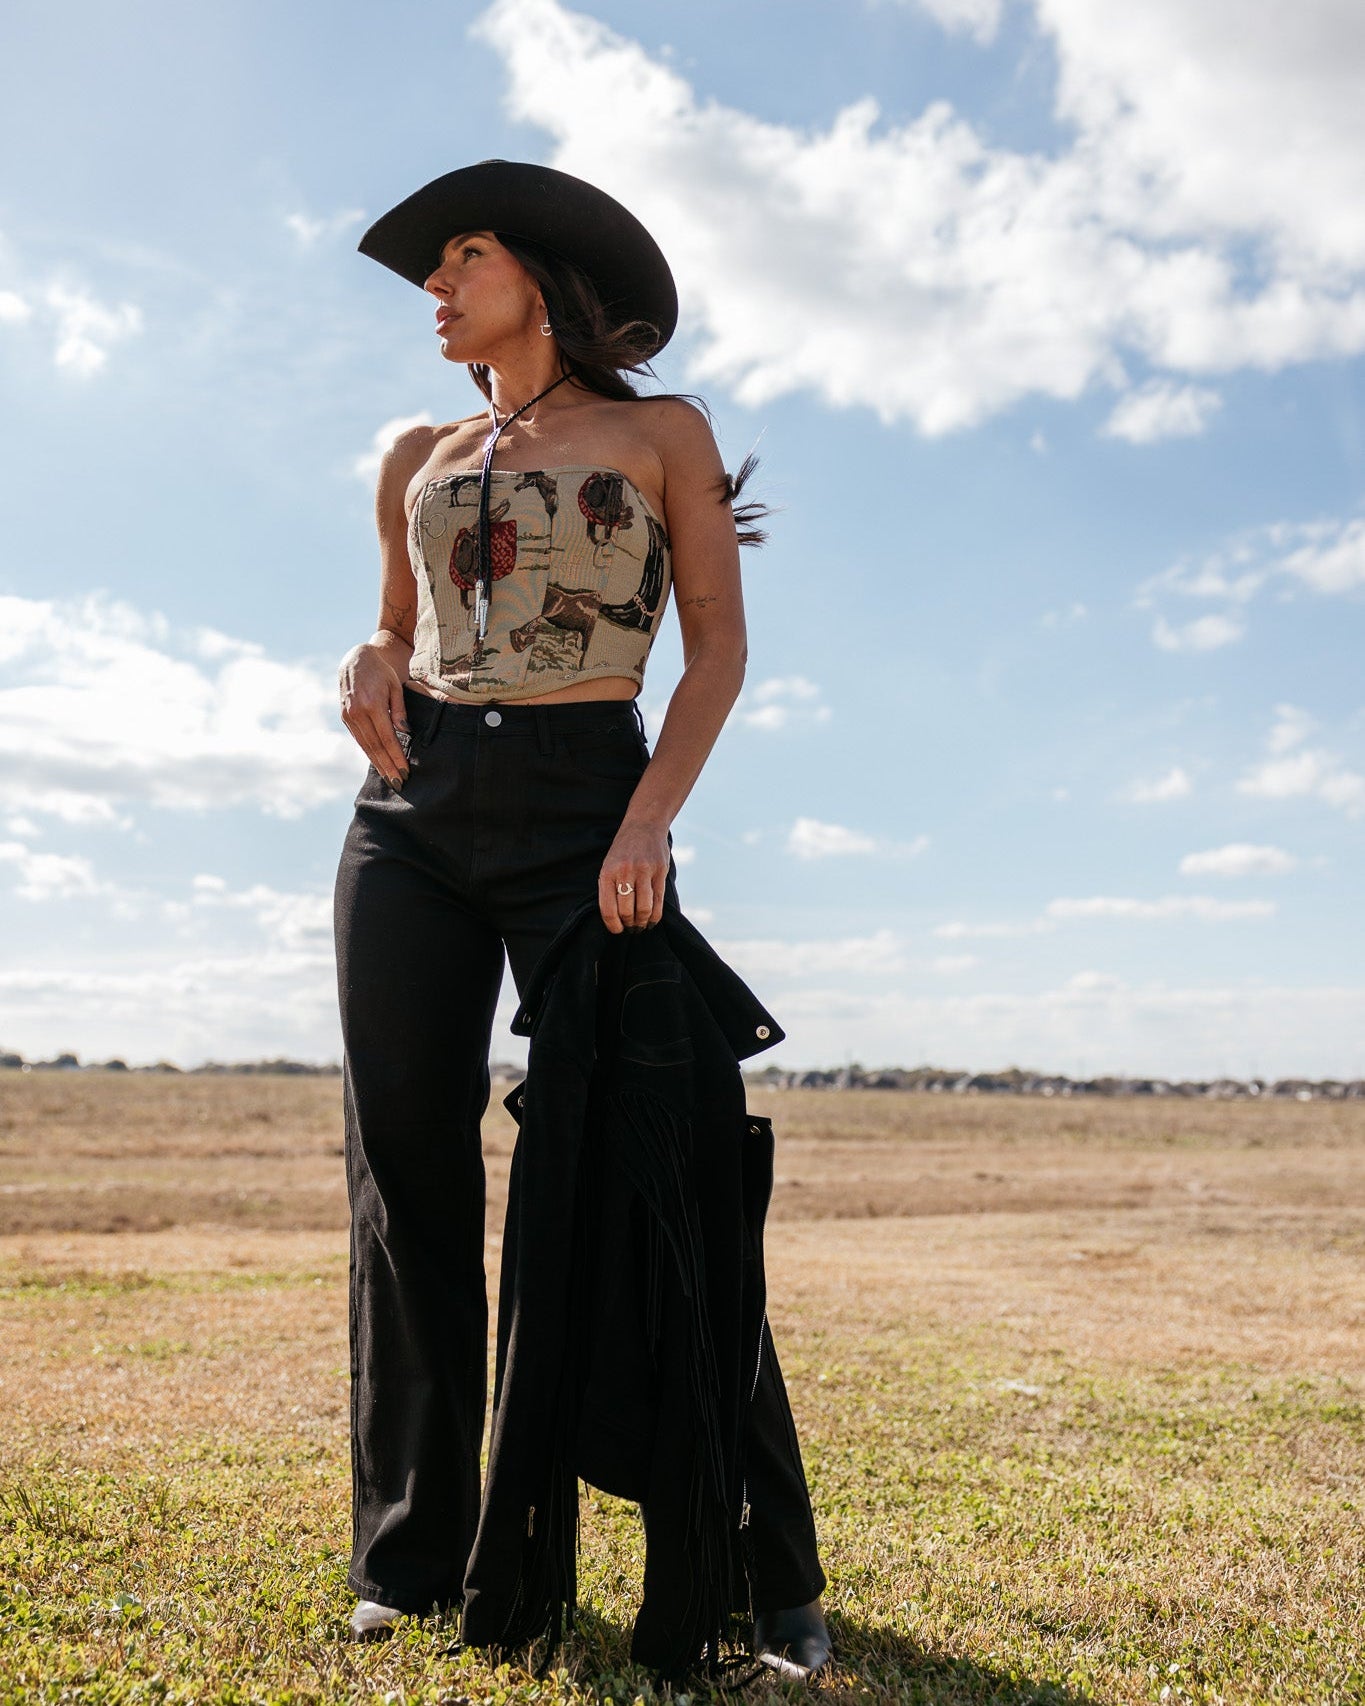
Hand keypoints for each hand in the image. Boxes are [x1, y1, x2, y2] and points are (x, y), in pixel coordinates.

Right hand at [339, 643, 409, 787]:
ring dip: (378, 764)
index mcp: (371, 704)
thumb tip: (405, 733)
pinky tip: (379, 763)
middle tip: (399, 783)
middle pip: (375, 747)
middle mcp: (357, 713)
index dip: (396, 757)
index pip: (387, 738)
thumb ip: (400, 710)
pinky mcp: (345, 718)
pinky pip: (359, 739)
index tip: (405, 771)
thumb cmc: (381, 672)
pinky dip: (369, 753)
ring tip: (390, 778)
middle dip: (388, 767)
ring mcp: (348, 716)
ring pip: (365, 746)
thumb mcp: (395, 686)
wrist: (355, 660)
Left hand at [600, 820, 669, 932]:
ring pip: (644, 909)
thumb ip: (609, 888)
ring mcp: (644, 871)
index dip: (613, 925)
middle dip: (628, 924)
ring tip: (640, 924)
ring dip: (642, 922)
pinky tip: (652, 919)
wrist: (644, 825)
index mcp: (608, 872)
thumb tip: (614, 919)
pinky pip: (658, 901)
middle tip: (630, 927)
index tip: (617, 930)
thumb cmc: (623, 850)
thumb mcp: (609, 865)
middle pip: (627, 911)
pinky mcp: (660, 871)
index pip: (608, 909)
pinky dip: (655, 916)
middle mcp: (625, 872)